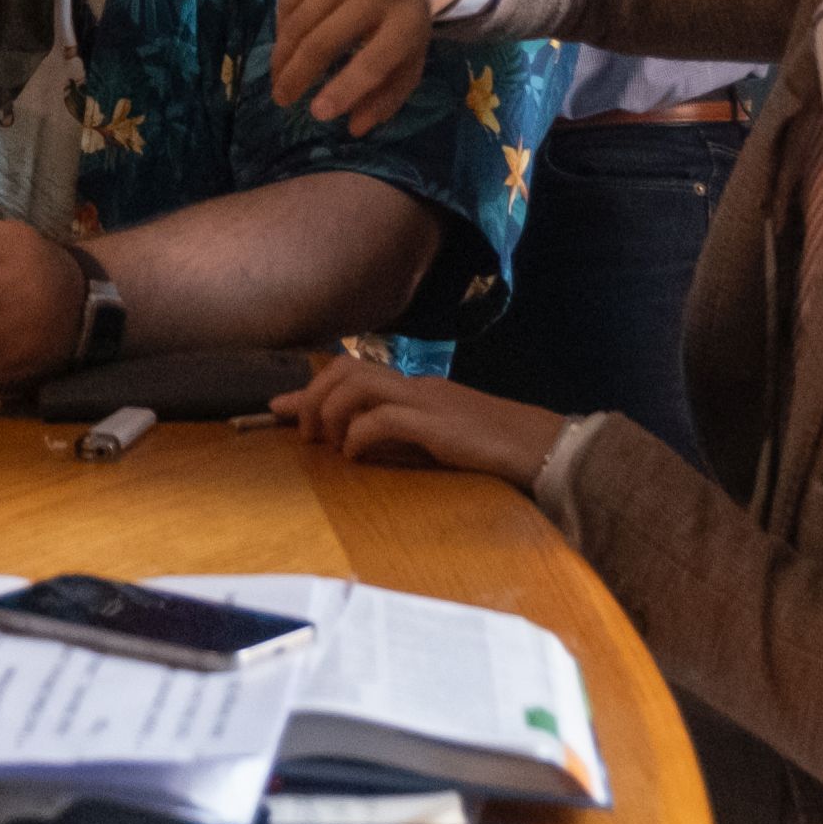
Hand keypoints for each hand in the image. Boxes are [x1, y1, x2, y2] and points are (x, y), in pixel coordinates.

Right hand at [270, 0, 467, 136]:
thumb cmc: (406, 21)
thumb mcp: (410, 59)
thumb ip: (387, 96)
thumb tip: (353, 127)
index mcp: (407, 22)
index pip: (373, 62)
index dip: (344, 90)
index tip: (316, 113)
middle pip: (324, 40)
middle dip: (296, 75)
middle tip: (281, 98)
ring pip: (300, 18)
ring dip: (283, 53)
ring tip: (278, 75)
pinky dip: (283, 22)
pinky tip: (284, 41)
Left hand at [275, 357, 567, 485]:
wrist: (545, 450)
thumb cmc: (494, 452)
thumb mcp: (439, 444)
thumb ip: (404, 439)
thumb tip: (359, 448)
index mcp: (415, 390)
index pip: (352, 372)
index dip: (310, 390)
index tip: (277, 408)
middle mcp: (416, 386)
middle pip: (346, 367)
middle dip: (314, 397)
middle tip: (305, 433)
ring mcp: (428, 401)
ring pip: (358, 383)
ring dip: (330, 411)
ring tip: (327, 443)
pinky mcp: (438, 424)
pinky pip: (383, 418)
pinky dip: (358, 434)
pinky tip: (355, 455)